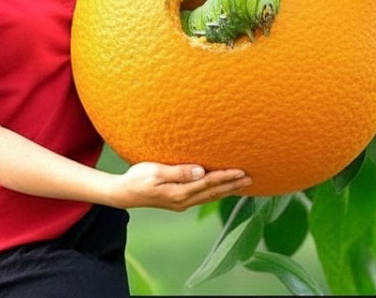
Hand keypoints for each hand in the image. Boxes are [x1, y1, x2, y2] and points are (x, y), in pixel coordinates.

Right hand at [109, 162, 252, 211]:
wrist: (124, 193)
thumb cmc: (137, 178)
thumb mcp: (155, 172)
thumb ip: (179, 172)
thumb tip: (200, 171)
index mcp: (179, 193)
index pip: (208, 183)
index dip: (225, 177)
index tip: (241, 171)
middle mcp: (184, 201)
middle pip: (213, 192)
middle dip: (232, 185)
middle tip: (251, 178)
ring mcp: (182, 203)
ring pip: (210, 196)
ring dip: (227, 190)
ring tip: (242, 183)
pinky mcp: (179, 201)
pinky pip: (203, 197)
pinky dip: (216, 192)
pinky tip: (222, 189)